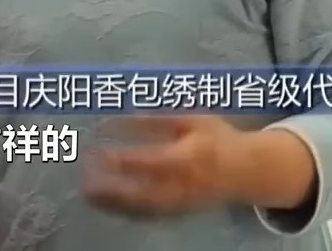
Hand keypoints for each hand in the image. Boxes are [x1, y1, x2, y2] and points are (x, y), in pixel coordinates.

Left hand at [84, 115, 249, 214]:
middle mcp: (181, 185)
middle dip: (111, 188)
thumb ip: (157, 120)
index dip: (120, 159)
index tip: (96, 153)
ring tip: (88, 195)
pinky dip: (127, 212)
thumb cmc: (216, 138)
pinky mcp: (178, 212)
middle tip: (84, 181)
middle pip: (140, 191)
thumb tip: (123, 116)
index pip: (146, 161)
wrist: (247, 171)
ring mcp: (180, 203)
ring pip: (142, 208)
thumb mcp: (191, 120)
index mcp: (185, 157)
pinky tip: (107, 205)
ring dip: (114, 203)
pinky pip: (148, 216)